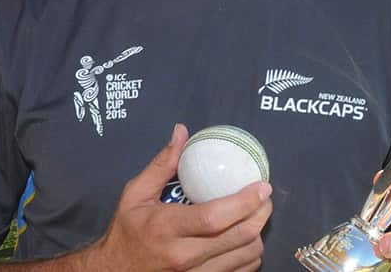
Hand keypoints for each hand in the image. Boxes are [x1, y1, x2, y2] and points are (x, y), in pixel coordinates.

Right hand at [89, 124, 271, 271]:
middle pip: (239, 237)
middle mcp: (184, 255)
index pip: (215, 217)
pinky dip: (250, 254)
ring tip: (255, 215)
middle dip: (260, 213)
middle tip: (264, 196)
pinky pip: (241, 271)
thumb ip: (161, 164)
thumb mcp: (135, 195)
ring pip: (246, 256)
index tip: (261, 186)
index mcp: (166, 228)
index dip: (244, 201)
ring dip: (257, 233)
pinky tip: (244, 239)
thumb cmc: (126, 234)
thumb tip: (181, 133)